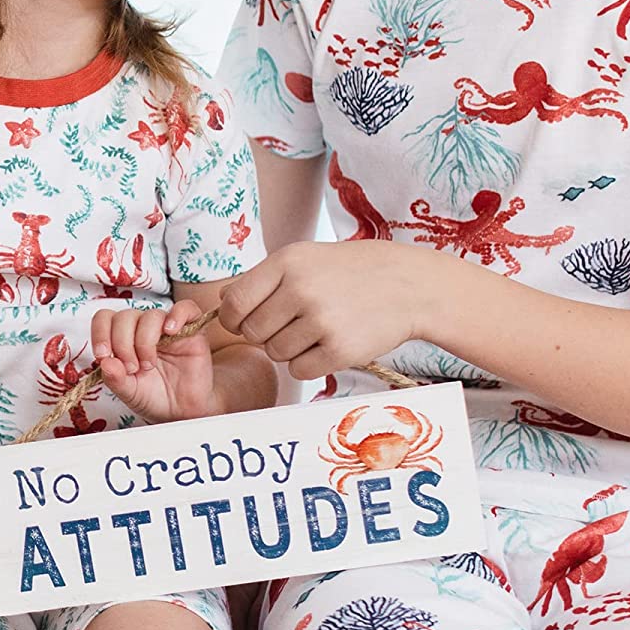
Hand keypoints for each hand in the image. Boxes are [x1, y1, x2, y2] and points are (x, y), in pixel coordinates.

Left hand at [91, 299, 216, 421]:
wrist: (182, 412)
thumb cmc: (154, 398)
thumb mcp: (128, 392)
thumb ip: (115, 379)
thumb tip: (105, 363)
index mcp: (123, 338)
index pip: (106, 318)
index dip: (101, 333)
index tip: (103, 355)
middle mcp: (143, 328)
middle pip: (125, 316)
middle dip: (123, 344)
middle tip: (132, 368)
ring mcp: (167, 327)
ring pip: (150, 315)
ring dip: (145, 341)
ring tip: (149, 365)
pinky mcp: (191, 329)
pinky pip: (186, 308)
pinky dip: (177, 316)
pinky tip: (170, 332)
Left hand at [218, 241, 428, 381]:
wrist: (407, 285)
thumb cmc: (349, 271)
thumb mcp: (305, 258)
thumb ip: (263, 278)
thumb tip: (223, 301)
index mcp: (287, 262)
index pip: (234, 302)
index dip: (233, 318)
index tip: (243, 321)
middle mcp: (301, 290)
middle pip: (252, 332)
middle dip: (264, 333)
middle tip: (290, 324)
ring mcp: (321, 321)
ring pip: (275, 353)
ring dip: (288, 348)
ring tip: (314, 330)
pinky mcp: (339, 350)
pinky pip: (299, 371)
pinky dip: (308, 364)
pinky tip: (326, 344)